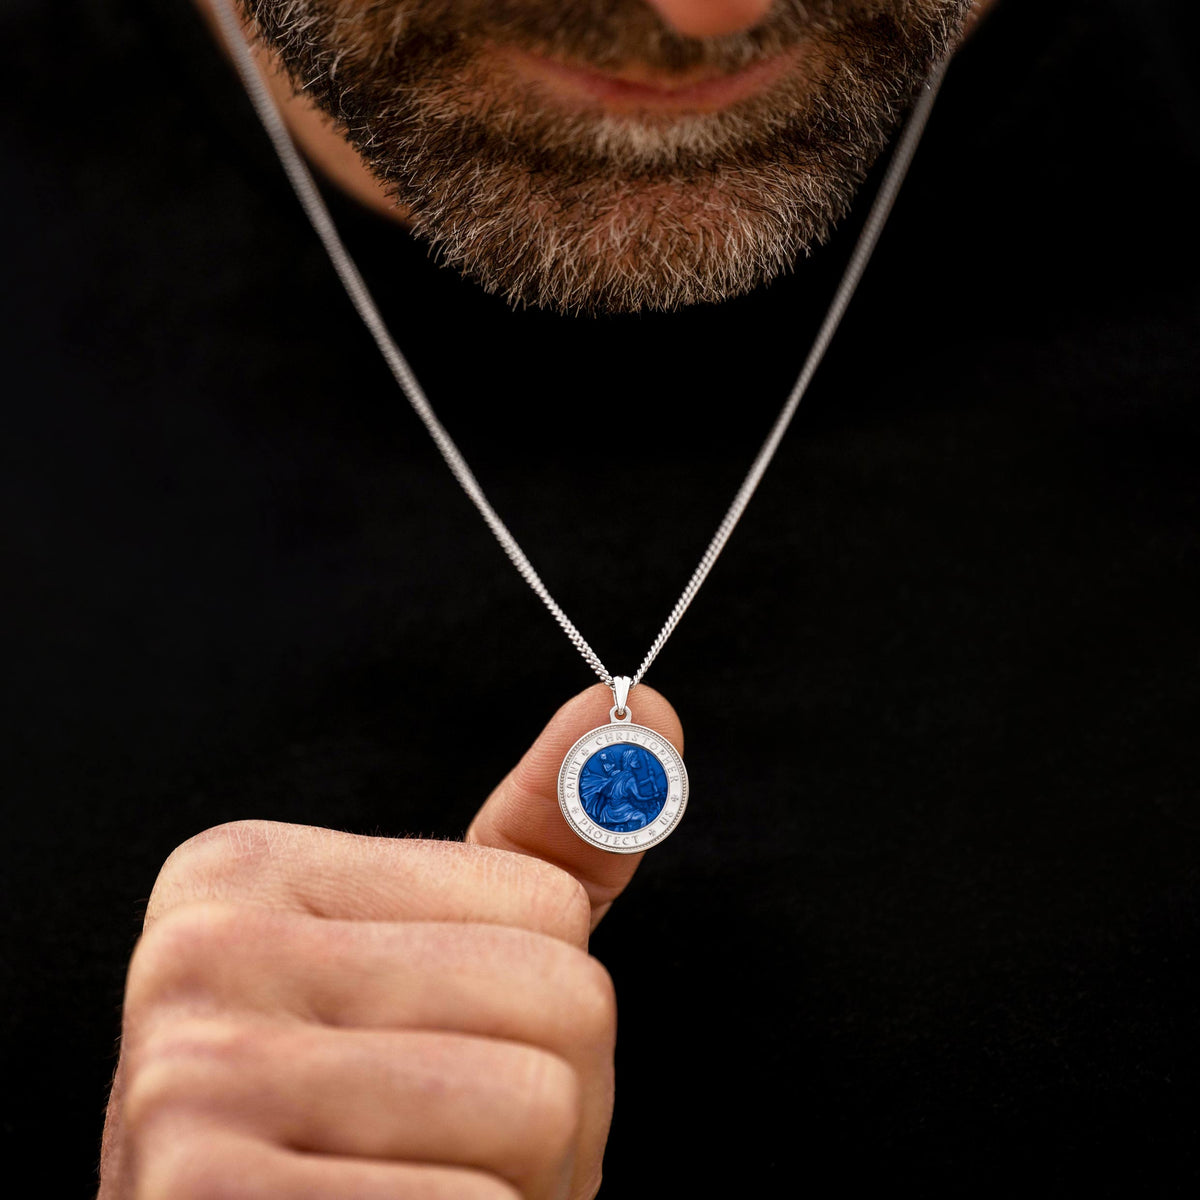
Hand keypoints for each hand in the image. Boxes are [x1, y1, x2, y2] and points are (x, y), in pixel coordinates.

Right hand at [97, 684, 682, 1198]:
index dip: (547, 1011)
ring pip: (536, 1108)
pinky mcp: (207, 1198)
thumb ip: (545, 845)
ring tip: (427, 1197)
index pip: (545, 903)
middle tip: (456, 1152)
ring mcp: (192, 1083)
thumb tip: (644, 710)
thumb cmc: (360, 1125)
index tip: (447, 1053)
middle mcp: (202, 952)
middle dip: (556, 1110)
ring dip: (524, 1188)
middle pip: (560, 999)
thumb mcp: (441, 964)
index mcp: (248, 869)